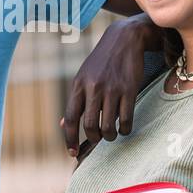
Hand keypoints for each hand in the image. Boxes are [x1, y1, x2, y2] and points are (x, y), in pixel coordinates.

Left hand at [61, 13, 158, 156]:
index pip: (70, 119)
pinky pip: (125, 119)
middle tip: (99, 137)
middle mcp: (93, 88)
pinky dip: (125, 129)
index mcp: (78, 85)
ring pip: (108, 126)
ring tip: (112, 133)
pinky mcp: (129, 89)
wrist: (124, 39)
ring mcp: (112, 89)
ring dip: (110, 136)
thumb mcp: (83, 77)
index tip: (73, 153)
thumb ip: (75, 101)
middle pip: (90, 126)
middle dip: (94, 138)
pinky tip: (124, 127)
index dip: (69, 139)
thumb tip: (63, 125)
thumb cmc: (101, 62)